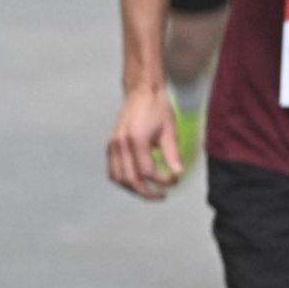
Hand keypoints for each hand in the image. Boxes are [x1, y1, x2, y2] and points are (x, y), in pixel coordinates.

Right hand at [107, 86, 180, 200]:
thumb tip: (177, 174)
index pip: (148, 172)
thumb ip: (172, 155)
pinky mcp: (110, 145)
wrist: (141, 91)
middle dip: (146, 192)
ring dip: (133, 188)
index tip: (174, 181)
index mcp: (136, 140)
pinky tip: (136, 181)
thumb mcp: (169, 131)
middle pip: (130, 179)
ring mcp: (112, 145)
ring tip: (149, 191)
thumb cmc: (157, 108)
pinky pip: (112, 169)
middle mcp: (120, 144)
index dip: (162, 181)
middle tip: (161, 195)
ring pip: (118, 178)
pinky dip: (123, 179)